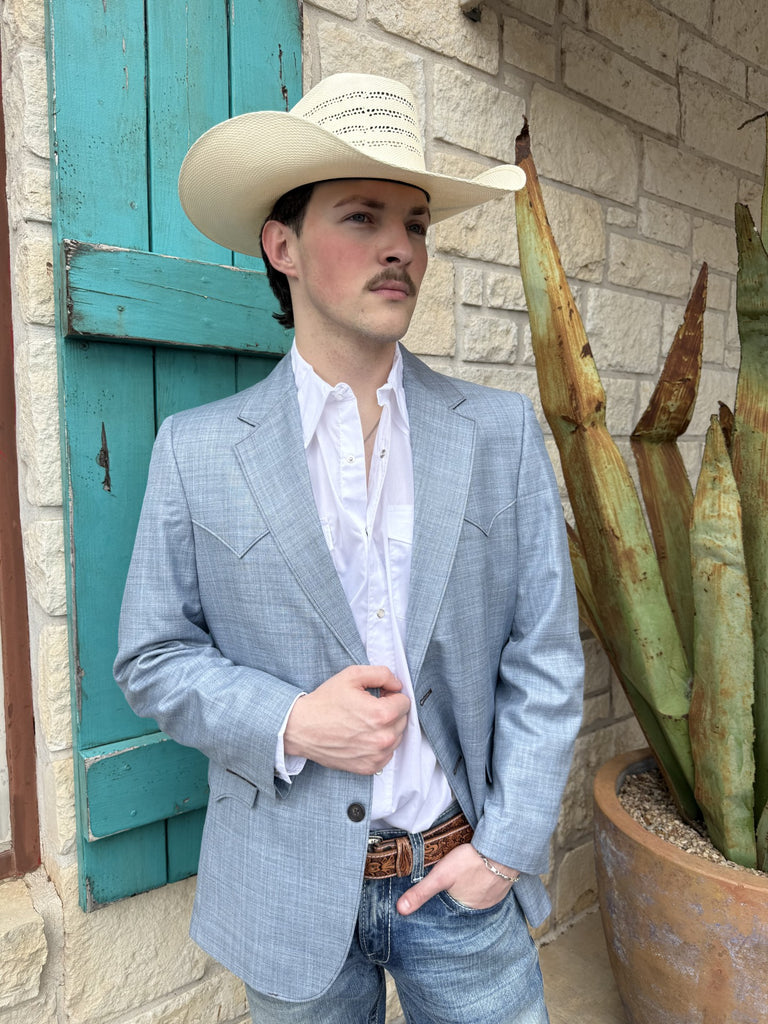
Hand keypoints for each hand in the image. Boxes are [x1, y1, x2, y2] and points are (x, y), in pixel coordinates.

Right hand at [284, 665, 409, 773]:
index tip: (378, 696)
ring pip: (396, 738)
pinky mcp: (368, 768)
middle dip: (390, 712)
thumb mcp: (352, 675)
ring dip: (386, 729)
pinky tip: (362, 736)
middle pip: (402, 720)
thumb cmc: (325, 702)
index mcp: (381, 714)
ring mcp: (376, 756)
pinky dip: (379, 745)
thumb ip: (382, 674)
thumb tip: (397, 685)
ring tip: (364, 722)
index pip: (405, 702)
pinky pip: (387, 754)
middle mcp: (382, 738)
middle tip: (369, 708)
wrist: (301, 728)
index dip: (391, 696)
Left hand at [396, 843, 518, 915]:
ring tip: (466, 875)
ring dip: (473, 887)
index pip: (452, 910)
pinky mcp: (504, 884)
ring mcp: (495, 896)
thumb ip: (421, 892)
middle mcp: (483, 908)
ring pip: (479, 894)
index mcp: (466, 909)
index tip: (444, 894)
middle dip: (459, 894)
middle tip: (455, 881)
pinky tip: (480, 870)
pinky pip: (491, 886)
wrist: (502, 849)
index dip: (446, 901)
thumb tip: (400, 910)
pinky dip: (485, 880)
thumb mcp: (441, 876)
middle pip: (466, 902)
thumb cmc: (471, 862)